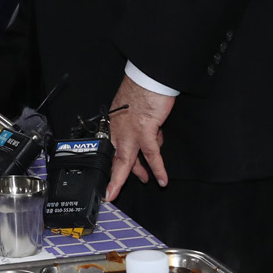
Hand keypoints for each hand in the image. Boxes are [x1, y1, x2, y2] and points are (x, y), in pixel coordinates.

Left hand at [104, 75, 175, 200]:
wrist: (148, 79)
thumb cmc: (141, 92)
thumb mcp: (131, 111)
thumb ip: (136, 126)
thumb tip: (150, 138)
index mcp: (114, 126)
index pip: (111, 149)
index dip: (111, 165)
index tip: (110, 176)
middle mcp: (119, 131)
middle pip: (115, 160)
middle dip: (114, 179)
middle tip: (111, 193)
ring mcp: (130, 133)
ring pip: (129, 161)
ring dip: (138, 175)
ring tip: (145, 182)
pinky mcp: (144, 131)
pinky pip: (152, 155)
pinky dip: (158, 169)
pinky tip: (162, 180)